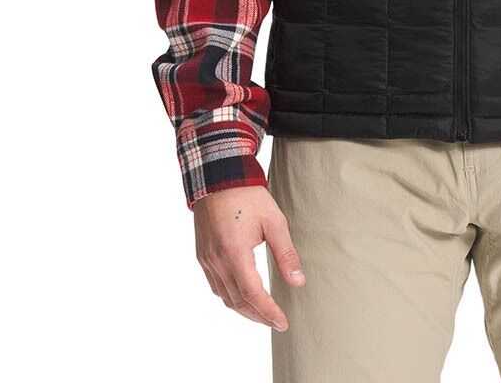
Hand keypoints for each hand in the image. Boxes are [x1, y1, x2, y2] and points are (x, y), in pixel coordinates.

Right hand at [191, 185, 306, 329]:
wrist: (218, 178)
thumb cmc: (248, 196)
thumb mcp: (273, 221)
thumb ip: (285, 253)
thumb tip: (298, 282)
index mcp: (234, 252)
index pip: (252, 294)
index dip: (268, 312)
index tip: (282, 322)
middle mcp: (216, 261)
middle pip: (237, 301)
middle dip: (258, 316)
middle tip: (277, 322)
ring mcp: (207, 260)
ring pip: (225, 297)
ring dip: (244, 310)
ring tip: (263, 314)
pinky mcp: (203, 256)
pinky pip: (216, 286)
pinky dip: (231, 297)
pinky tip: (243, 298)